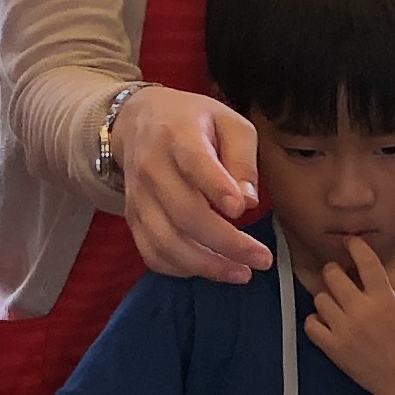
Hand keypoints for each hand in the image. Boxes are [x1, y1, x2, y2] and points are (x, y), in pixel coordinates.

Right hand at [105, 82, 273, 281]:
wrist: (138, 121)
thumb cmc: (193, 122)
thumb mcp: (229, 122)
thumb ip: (242, 157)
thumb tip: (247, 201)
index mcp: (179, 136)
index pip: (194, 163)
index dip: (216, 188)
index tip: (241, 209)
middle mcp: (153, 168)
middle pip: (184, 213)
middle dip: (226, 243)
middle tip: (261, 259)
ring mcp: (139, 197)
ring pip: (166, 241)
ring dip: (206, 265)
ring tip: (241, 273)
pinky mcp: (133, 218)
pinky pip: (151, 252)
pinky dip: (180, 269)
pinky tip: (209, 269)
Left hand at [301, 236, 394, 394]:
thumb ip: (383, 291)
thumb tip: (363, 275)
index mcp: (384, 298)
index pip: (366, 261)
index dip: (355, 245)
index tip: (349, 241)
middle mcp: (362, 310)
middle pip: (332, 275)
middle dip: (333, 272)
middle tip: (337, 277)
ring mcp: (344, 329)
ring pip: (320, 298)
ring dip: (326, 298)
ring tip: (335, 305)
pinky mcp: (333, 347)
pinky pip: (311, 324)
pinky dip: (315, 321)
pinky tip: (325, 322)